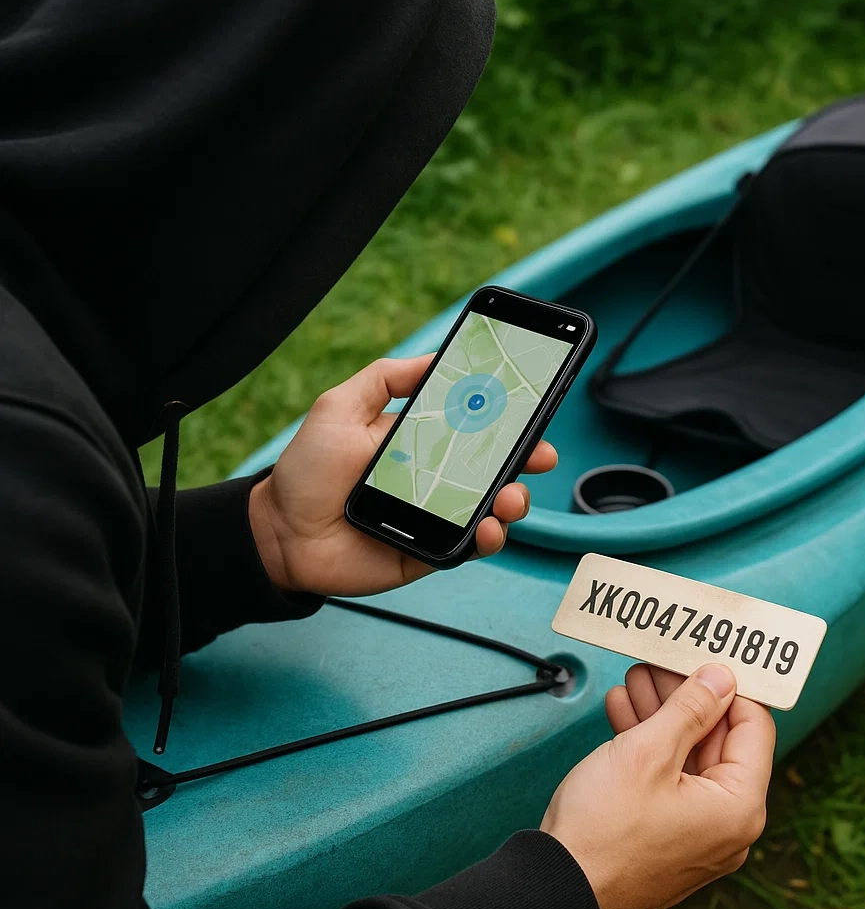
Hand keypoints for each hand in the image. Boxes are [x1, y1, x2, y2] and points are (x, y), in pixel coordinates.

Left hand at [247, 355, 556, 595]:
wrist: (280, 532)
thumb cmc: (307, 470)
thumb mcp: (341, 407)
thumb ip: (386, 379)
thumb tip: (435, 356)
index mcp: (423, 442)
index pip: (476, 427)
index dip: (508, 419)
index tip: (532, 407)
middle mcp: (438, 478)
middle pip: (496, 467)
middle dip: (527, 459)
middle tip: (541, 454)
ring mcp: (438, 517)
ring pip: (494, 509)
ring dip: (515, 501)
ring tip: (511, 497)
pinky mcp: (432, 552)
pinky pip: (472, 546)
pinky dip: (489, 538)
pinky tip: (488, 527)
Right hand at [540, 663, 774, 908]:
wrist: (557, 889)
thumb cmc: (603, 827)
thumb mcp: (648, 751)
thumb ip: (690, 709)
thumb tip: (721, 677)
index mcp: (738, 806)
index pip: (753, 726)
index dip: (729, 686)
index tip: (702, 656)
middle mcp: (726, 825)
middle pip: (718, 741)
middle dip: (685, 696)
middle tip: (658, 662)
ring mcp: (695, 834)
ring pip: (687, 758)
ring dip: (662, 716)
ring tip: (634, 678)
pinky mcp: (665, 837)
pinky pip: (667, 781)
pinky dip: (648, 747)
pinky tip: (624, 712)